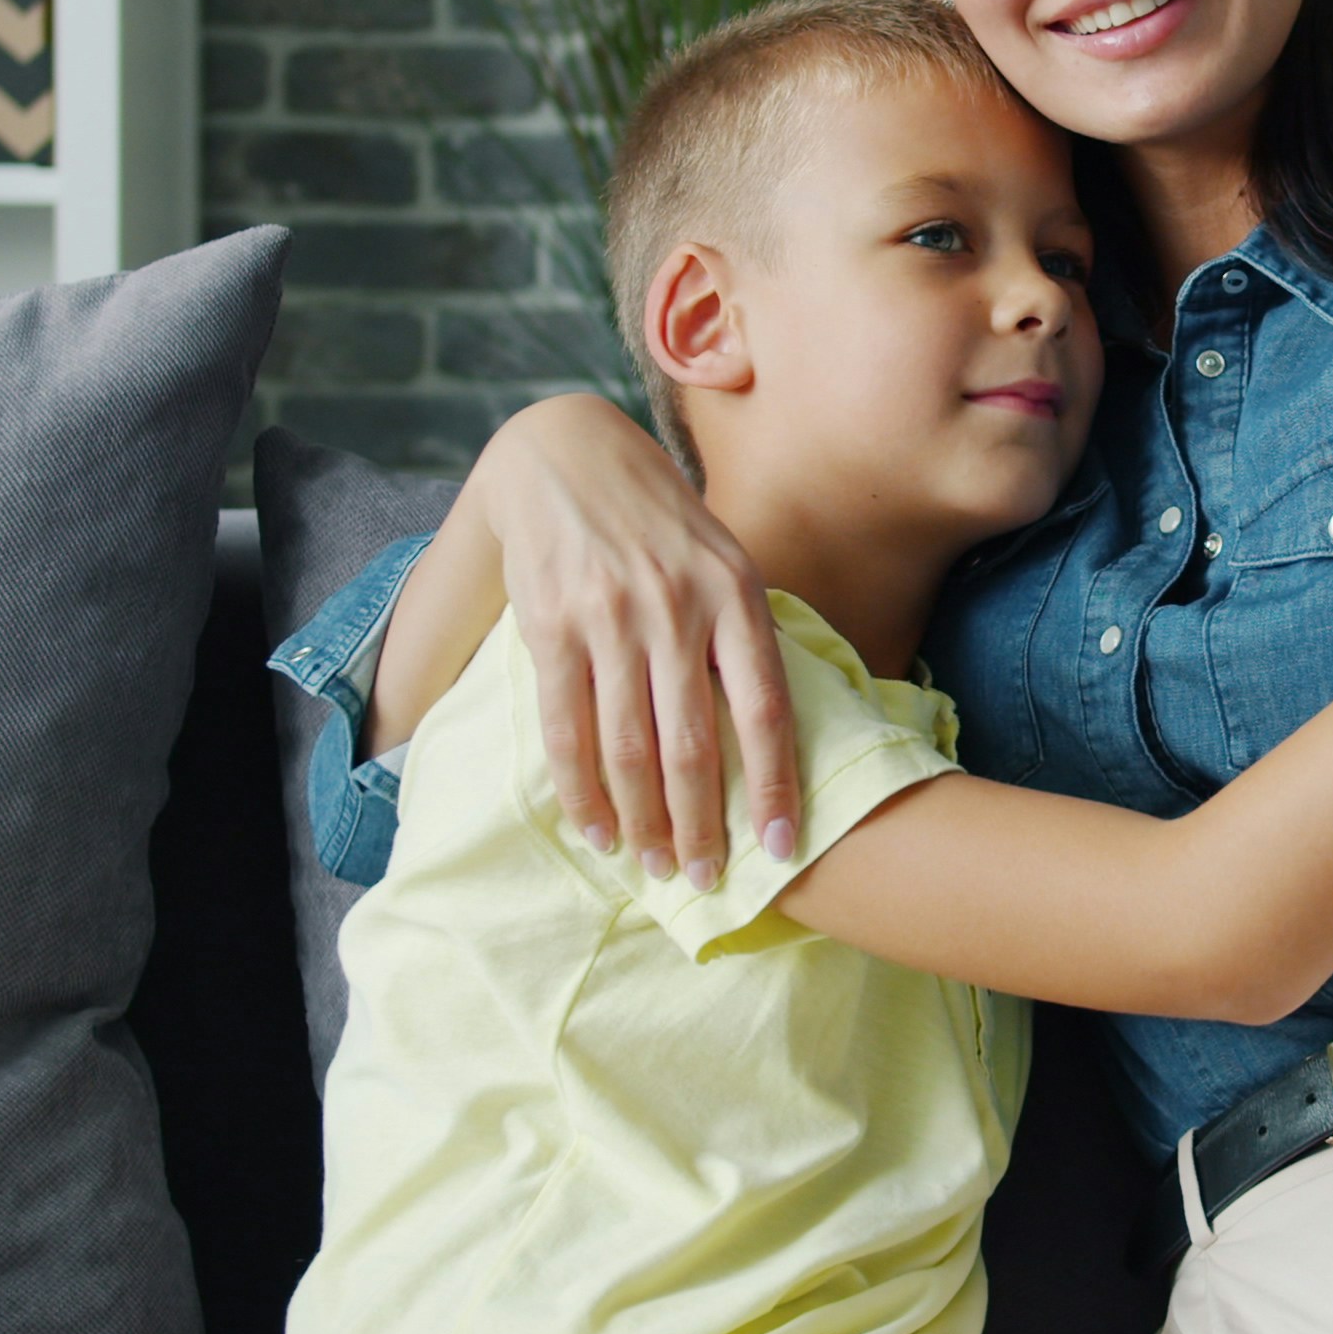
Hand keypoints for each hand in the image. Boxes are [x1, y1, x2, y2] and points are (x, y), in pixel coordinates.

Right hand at [475, 394, 798, 884]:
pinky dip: (581, 790)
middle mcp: (675, 606)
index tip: (783, 849)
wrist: (567, 454)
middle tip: (704, 879)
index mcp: (734, 591)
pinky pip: (565, 728)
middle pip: (693, 745)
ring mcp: (609, 616)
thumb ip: (743, 635)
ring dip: (641, 821)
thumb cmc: (658, 521)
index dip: (776, 787)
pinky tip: (595, 828)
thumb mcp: (722, 558)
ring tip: (651, 866)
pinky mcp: (549, 625)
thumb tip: (772, 730)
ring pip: (628, 748)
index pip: (765, 710)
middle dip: (701, 825)